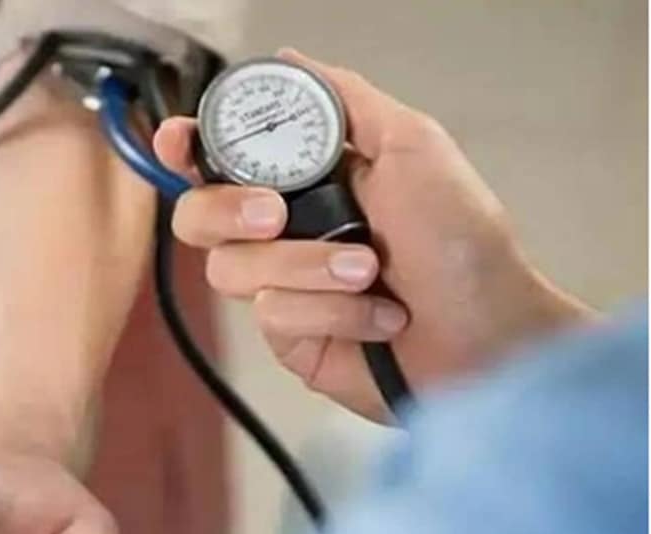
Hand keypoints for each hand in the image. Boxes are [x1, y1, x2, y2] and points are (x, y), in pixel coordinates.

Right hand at [154, 48, 591, 420]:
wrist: (489, 334)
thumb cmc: (464, 242)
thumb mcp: (413, 146)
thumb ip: (346, 101)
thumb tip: (290, 60)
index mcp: (305, 179)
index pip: (220, 157)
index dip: (186, 147)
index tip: (181, 143)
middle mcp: (283, 230)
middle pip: (198, 214)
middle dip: (228, 210)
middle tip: (277, 216)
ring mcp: (281, 285)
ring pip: (231, 269)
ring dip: (306, 267)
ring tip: (369, 272)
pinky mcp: (289, 336)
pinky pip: (270, 316)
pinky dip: (330, 310)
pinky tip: (377, 315)